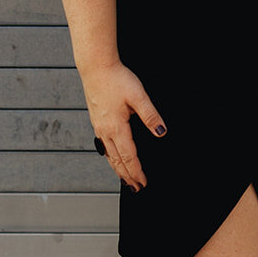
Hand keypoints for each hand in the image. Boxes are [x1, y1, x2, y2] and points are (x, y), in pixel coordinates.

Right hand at [81, 60, 166, 191]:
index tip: (143, 183)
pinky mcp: (97, 120)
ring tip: (125, 179)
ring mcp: (99, 126)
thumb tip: (161, 133)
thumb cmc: (117, 79)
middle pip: (117, 160)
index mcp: (116, 127)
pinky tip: (113, 157)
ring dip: (117, 168)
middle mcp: (105, 130)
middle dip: (127, 175)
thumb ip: (151, 116)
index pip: (128, 156)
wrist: (96, 68)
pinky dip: (110, 156)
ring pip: (108, 154)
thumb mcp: (139, 96)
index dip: (136, 171)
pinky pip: (104, 145)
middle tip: (136, 188)